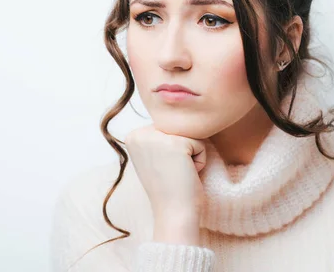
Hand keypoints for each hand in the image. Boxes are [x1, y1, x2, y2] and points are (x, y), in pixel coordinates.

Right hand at [123, 124, 207, 244]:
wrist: (173, 214)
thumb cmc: (169, 189)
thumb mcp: (155, 157)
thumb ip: (159, 137)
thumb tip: (174, 119)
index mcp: (133, 136)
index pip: (167, 128)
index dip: (172, 150)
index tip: (163, 169)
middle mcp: (140, 133)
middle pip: (178, 128)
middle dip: (182, 151)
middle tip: (172, 173)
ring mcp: (157, 137)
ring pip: (190, 134)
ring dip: (191, 156)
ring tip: (179, 173)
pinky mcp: (177, 144)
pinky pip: (201, 144)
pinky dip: (200, 161)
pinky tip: (187, 175)